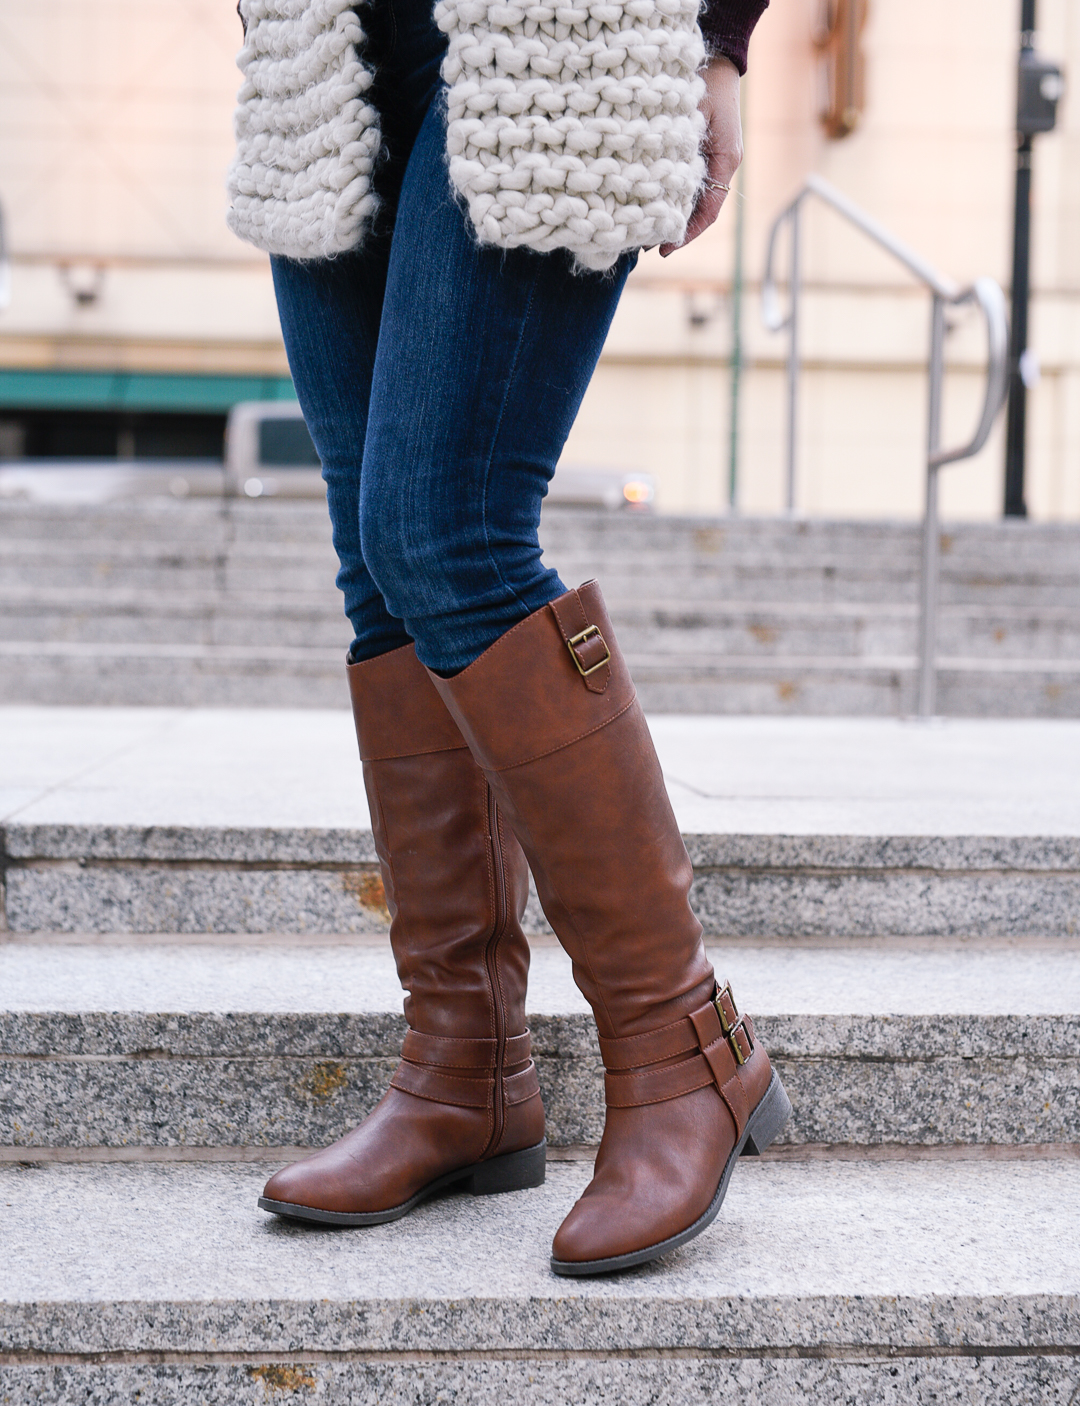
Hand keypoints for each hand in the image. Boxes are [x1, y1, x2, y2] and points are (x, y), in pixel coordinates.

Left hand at [660, 55, 742, 256]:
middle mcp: (722, 165)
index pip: (708, 211)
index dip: (686, 233)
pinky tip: (649, 203)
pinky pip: (686, 184)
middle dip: (673, 230)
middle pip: (699, 210)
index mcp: (726, 160)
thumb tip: (659, 190)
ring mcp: (712, 160)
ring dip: (669, 215)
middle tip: (645, 247)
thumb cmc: (705, 82)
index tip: (664, 249)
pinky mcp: (700, 153)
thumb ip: (681, 152)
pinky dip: (669, 196)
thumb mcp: (692, 118)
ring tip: (642, 231)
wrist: (715, 57)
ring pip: (691, 199)